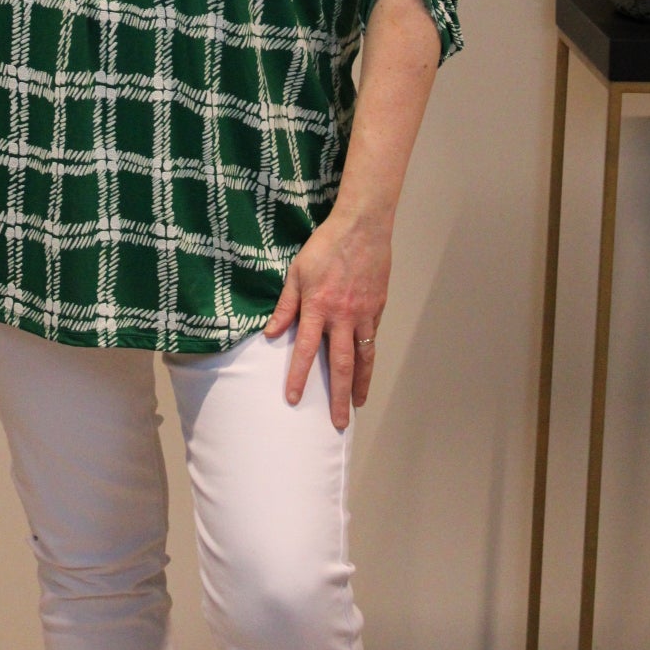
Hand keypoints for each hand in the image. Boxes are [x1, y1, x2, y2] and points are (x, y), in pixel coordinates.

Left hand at [263, 210, 390, 429]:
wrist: (362, 226)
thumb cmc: (325, 245)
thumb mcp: (296, 271)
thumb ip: (285, 304)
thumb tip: (270, 332)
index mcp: (318, 306)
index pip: (305, 349)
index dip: (298, 375)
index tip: (293, 399)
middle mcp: (342, 315)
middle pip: (340, 364)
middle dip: (338, 396)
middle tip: (339, 423)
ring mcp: (363, 313)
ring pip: (363, 357)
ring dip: (360, 384)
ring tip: (358, 404)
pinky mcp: (378, 307)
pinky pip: (372, 337)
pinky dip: (369, 356)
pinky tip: (365, 369)